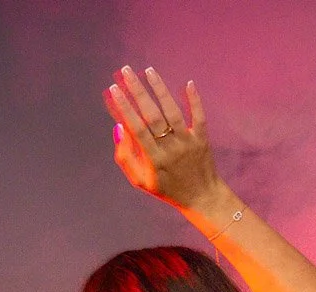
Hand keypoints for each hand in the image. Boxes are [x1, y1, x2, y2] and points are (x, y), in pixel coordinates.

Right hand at [103, 66, 224, 212]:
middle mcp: (171, 148)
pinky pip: (199, 116)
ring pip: (173, 111)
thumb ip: (125, 157)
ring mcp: (188, 142)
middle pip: (152, 115)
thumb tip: (118, 127)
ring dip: (160, 89)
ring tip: (148, 71)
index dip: (124, 107)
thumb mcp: (140, 181)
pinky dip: (194, 100)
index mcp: (154, 159)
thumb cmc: (166, 189)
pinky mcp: (202, 139)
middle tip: (126, 71)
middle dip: (138, 91)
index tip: (114, 88)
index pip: (136, 128)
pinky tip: (188, 83)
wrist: (202, 198)